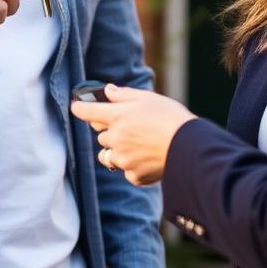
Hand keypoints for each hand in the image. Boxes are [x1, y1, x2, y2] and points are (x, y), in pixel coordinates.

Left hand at [70, 85, 195, 184]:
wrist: (190, 147)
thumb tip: (108, 91)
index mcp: (117, 116)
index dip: (80, 108)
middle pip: (101, 135)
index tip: (76, 107)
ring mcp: (123, 159)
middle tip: (131, 127)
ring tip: (137, 146)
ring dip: (116, 151)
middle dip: (111, 131)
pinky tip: (148, 159)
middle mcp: (116, 139)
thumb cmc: (171, 117)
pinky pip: (125, 171)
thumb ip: (124, 95)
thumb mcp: (149, 98)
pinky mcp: (133, 176)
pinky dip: (133, 166)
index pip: (87, 112)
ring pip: (108, 156)